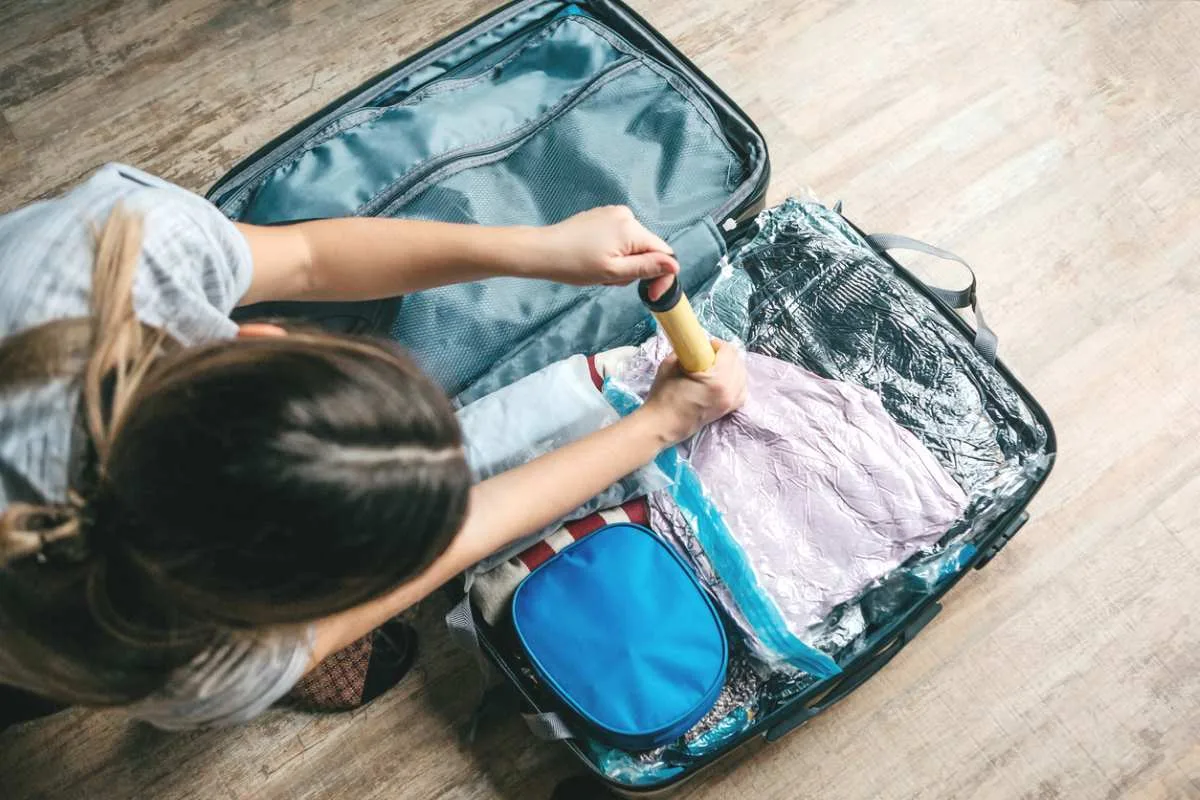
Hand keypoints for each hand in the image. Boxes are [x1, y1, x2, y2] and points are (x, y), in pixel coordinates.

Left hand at [531, 206, 679, 285]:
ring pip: (633, 246)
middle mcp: (626, 215)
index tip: (649, 295)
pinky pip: (620, 237)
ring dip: (623, 263)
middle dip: (635, 269)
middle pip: (647, 249)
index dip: (661, 276)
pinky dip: (613, 252)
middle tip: (609, 279)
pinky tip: (594, 258)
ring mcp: (613, 213)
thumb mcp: (614, 272)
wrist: (543, 251)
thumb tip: (674, 265)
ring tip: (599, 270)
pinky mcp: (602, 216)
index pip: (664, 253)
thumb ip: (646, 267)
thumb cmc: (575, 265)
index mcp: (632, 228)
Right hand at [641, 339, 747, 444]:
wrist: (662, 423)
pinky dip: (735, 382)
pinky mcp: (728, 410)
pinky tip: (723, 380)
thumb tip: (697, 346)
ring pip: (742, 375)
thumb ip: (688, 352)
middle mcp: (730, 391)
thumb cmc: (664, 395)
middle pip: (738, 362)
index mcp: (718, 380)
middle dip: (724, 355)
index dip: (716, 345)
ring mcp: (730, 402)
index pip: (729, 351)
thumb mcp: (672, 364)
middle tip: (708, 355)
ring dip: (731, 367)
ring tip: (714, 368)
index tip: (705, 346)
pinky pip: (741, 390)